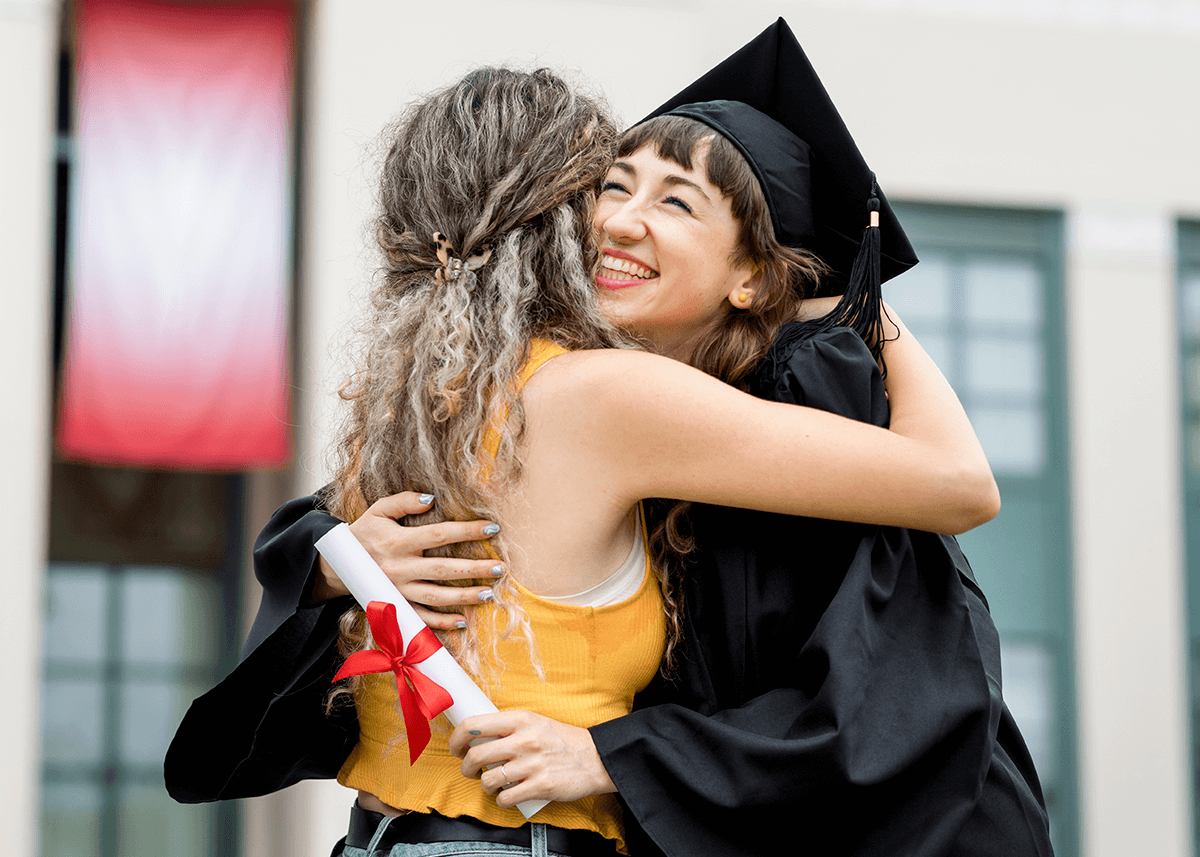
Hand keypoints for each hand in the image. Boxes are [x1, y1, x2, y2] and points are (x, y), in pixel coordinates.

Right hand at [311, 492, 501, 629]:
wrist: (336, 564)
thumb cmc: (364, 532)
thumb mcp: (378, 510)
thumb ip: (404, 501)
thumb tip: (431, 497)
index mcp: (398, 541)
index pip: (439, 534)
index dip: (467, 531)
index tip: (492, 527)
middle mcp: (400, 568)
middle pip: (444, 569)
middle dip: (474, 569)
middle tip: (501, 568)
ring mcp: (398, 590)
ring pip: (436, 597)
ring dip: (464, 597)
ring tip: (489, 593)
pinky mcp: (396, 606)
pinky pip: (421, 618)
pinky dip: (442, 623)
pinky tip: (464, 621)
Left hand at [449, 711, 616, 806]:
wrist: (596, 758)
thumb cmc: (562, 740)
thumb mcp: (536, 722)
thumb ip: (509, 728)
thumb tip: (477, 736)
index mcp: (521, 719)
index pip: (474, 725)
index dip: (456, 738)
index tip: (455, 747)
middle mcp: (525, 739)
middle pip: (476, 755)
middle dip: (465, 767)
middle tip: (469, 770)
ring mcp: (532, 764)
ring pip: (488, 780)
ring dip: (485, 785)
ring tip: (492, 784)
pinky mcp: (541, 786)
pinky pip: (506, 798)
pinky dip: (501, 800)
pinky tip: (506, 796)